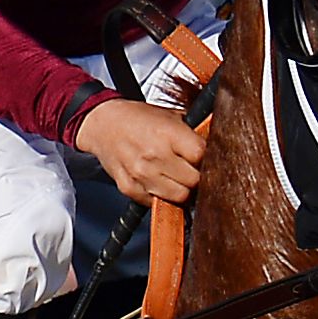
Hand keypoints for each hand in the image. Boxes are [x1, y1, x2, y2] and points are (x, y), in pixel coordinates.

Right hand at [78, 93, 204, 203]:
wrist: (102, 124)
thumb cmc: (137, 119)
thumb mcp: (170, 116)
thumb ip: (191, 134)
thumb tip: (215, 149)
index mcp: (167, 133)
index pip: (202, 156)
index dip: (207, 158)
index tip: (205, 158)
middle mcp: (154, 155)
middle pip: (194, 181)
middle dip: (196, 176)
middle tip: (191, 168)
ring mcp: (141, 174)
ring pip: (179, 196)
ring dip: (181, 188)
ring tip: (176, 176)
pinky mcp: (130, 188)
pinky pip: (156, 202)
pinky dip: (160, 194)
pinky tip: (158, 180)